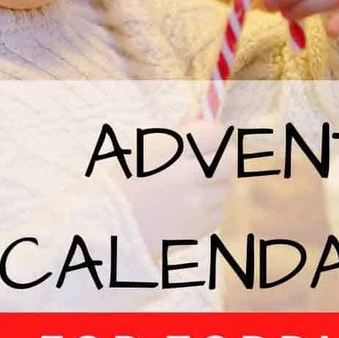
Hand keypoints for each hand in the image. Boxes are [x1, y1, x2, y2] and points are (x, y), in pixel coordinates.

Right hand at [114, 117, 234, 257]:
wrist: (108, 226)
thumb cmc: (126, 180)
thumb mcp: (145, 148)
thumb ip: (178, 129)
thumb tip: (201, 109)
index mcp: (168, 150)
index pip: (214, 133)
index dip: (216, 133)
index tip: (212, 137)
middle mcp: (184, 176)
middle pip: (230, 160)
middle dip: (225, 157)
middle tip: (212, 160)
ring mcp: (192, 204)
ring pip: (225, 187)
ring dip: (214, 185)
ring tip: (190, 188)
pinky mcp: (196, 227)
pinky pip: (218, 211)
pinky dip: (209, 208)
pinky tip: (188, 208)